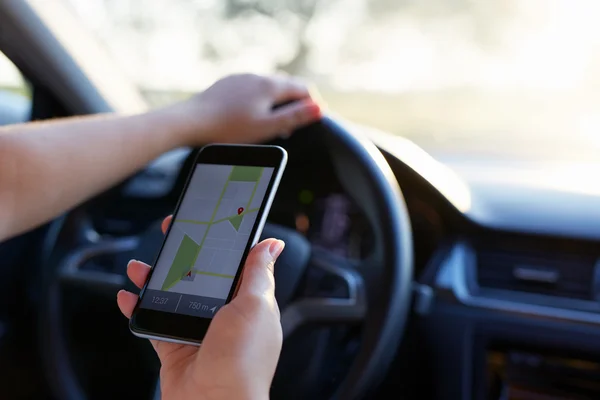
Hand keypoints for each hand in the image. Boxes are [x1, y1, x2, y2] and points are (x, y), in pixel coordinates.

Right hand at [117, 216, 283, 399]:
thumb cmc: (241, 360)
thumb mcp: (255, 306)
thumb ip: (259, 273)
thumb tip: (273, 244)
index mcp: (248, 301)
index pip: (234, 263)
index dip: (220, 241)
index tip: (206, 222)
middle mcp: (224, 314)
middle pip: (199, 274)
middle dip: (182, 254)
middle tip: (169, 234)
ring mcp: (198, 329)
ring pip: (172, 294)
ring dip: (154, 278)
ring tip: (140, 266)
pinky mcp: (175, 346)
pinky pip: (154, 321)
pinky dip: (138, 308)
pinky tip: (128, 297)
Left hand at [167, 74, 321, 145]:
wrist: (191, 122)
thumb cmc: (229, 128)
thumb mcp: (268, 127)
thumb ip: (295, 117)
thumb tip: (319, 108)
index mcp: (270, 85)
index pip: (303, 88)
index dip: (312, 105)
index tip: (311, 120)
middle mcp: (256, 76)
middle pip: (286, 86)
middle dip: (293, 104)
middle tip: (291, 128)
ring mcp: (240, 78)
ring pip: (267, 87)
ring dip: (275, 103)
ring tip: (270, 125)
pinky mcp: (227, 84)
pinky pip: (250, 89)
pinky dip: (257, 101)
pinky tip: (248, 117)